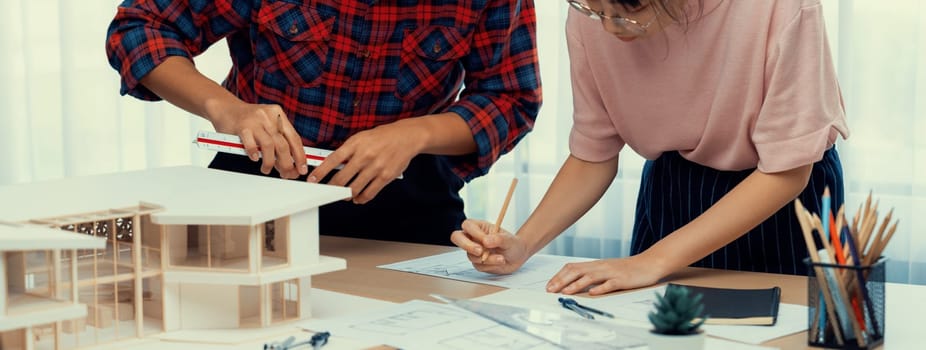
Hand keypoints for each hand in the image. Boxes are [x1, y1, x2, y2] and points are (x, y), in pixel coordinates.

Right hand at [208, 101, 307, 178]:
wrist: (225, 108)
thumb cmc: (248, 120)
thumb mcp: (268, 125)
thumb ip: (278, 141)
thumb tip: (290, 164)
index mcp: (278, 115)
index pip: (294, 138)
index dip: (300, 156)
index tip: (302, 168)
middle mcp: (268, 116)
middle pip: (283, 144)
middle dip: (286, 163)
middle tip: (285, 173)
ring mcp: (255, 121)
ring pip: (269, 146)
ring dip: (270, 162)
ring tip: (266, 169)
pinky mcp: (241, 126)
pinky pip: (251, 144)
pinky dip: (254, 154)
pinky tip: (255, 159)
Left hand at [307, 121, 420, 203]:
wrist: (407, 137)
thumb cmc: (383, 136)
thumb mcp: (362, 137)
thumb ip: (348, 151)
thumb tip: (334, 166)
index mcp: (356, 144)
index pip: (332, 160)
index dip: (320, 172)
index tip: (313, 180)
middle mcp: (364, 156)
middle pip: (341, 178)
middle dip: (331, 188)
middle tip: (328, 191)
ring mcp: (375, 167)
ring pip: (354, 188)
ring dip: (346, 195)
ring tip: (344, 195)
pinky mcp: (386, 177)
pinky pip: (369, 193)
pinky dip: (361, 198)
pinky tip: (358, 198)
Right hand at [450, 219, 531, 273]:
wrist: (518, 256)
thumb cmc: (513, 244)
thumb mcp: (509, 239)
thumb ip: (498, 239)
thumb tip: (486, 241)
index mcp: (480, 227)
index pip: (467, 225)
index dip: (473, 233)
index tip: (485, 241)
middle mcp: (474, 238)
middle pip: (457, 237)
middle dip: (467, 245)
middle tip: (480, 251)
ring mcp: (474, 251)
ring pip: (471, 255)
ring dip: (487, 259)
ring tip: (501, 258)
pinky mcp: (478, 263)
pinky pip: (478, 266)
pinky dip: (490, 265)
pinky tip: (499, 262)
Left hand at [546, 255, 664, 295]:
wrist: (648, 264)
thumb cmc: (626, 269)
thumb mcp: (605, 270)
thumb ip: (591, 275)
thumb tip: (573, 283)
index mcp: (595, 264)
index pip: (572, 267)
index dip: (559, 276)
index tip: (549, 285)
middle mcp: (601, 266)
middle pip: (577, 271)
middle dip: (562, 281)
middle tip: (551, 290)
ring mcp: (611, 273)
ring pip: (590, 277)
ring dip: (576, 284)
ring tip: (566, 291)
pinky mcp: (622, 280)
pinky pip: (610, 284)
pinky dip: (600, 288)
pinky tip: (592, 293)